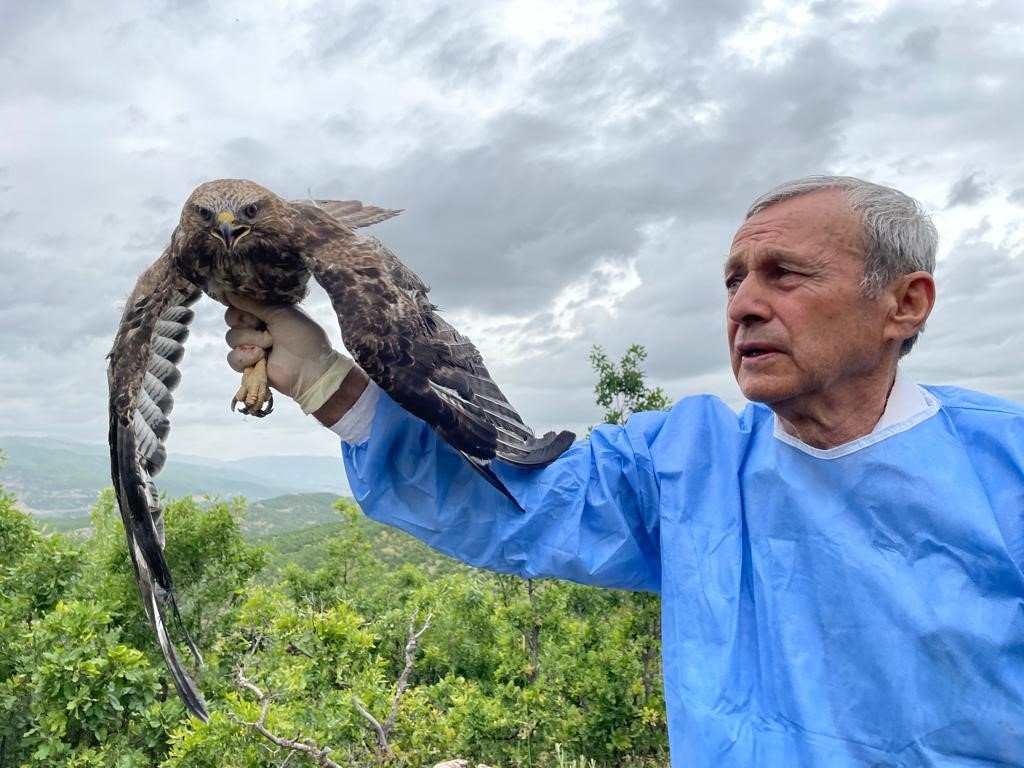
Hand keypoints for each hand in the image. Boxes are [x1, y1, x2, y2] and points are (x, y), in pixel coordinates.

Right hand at [224, 294, 354, 414]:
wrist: (310, 368)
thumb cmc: (302, 336)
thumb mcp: (281, 312)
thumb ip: (254, 302)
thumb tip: (227, 292)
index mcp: (266, 311)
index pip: (239, 303)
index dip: (241, 306)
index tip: (252, 310)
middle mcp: (256, 326)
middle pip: (231, 318)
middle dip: (246, 323)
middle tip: (262, 326)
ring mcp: (251, 346)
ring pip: (231, 337)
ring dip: (252, 340)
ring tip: (270, 345)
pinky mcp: (248, 364)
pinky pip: (232, 358)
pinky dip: (245, 357)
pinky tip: (261, 358)